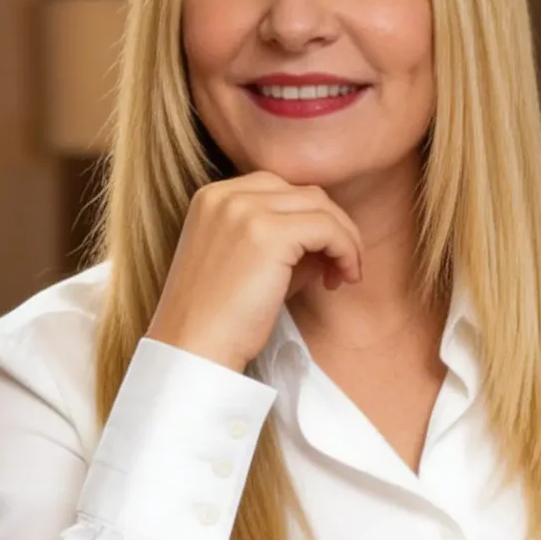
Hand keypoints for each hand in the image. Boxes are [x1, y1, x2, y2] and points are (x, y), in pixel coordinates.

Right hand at [146, 171, 364, 370]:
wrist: (194, 349)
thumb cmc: (221, 318)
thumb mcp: (249, 264)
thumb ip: (285, 241)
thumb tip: (332, 237)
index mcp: (214, 196)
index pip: (281, 189)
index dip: (311, 219)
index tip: (323, 256)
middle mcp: (226, 195)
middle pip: (304, 193)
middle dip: (333, 226)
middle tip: (340, 268)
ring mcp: (245, 210)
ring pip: (321, 207)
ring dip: (345, 238)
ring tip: (345, 275)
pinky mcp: (268, 234)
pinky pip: (327, 229)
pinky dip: (346, 250)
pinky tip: (343, 278)